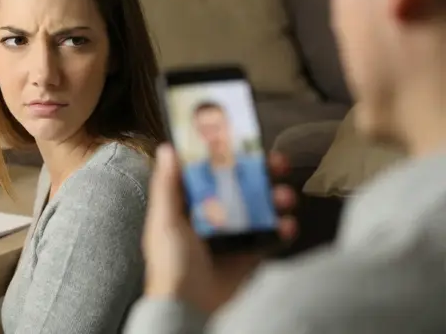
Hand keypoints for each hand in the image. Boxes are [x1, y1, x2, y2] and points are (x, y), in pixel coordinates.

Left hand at [142, 144, 296, 313]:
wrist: (191, 310)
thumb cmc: (170, 265)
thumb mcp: (164, 221)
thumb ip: (167, 186)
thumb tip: (169, 148)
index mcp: (187, 206)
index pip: (209, 172)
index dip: (226, 155)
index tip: (244, 140)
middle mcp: (211, 217)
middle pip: (240, 185)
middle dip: (260, 172)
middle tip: (277, 163)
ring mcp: (233, 235)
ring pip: (260, 207)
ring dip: (276, 197)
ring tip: (285, 197)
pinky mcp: (249, 256)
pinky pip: (271, 237)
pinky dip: (283, 229)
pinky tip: (286, 225)